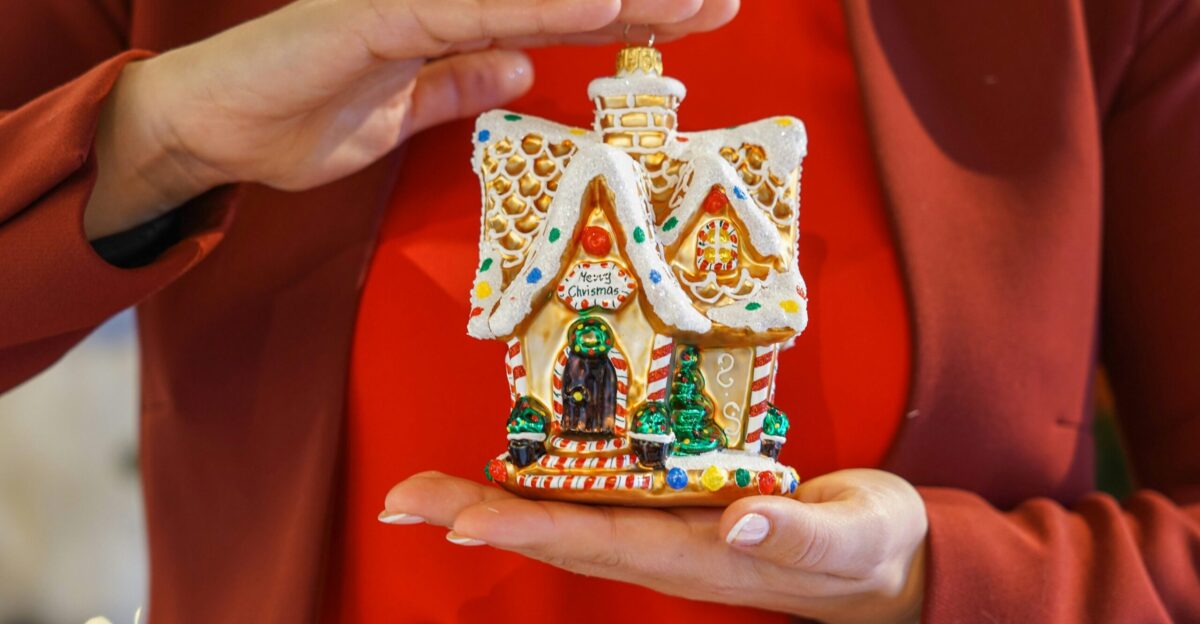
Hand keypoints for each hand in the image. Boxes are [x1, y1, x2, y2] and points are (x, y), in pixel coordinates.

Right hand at [85, 0, 738, 237]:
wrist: (206, 127)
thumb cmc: (291, 119)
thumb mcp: (398, 116)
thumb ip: (459, 84)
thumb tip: (519, 71)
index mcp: (451, 24)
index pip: (559, 15)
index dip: (630, 14)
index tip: (696, 17)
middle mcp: (442, 1)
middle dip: (646, 0)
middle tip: (725, 2)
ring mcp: (412, 2)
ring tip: (694, 1)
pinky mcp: (379, 16)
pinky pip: (473, 10)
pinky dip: (541, 7)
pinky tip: (606, 2)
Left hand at [382, 468, 927, 623]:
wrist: (880, 566)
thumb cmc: (869, 548)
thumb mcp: (851, 538)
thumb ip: (797, 533)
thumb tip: (736, 522)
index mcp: (701, 557)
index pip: (603, 542)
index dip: (531, 532)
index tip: (466, 523)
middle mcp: (666, 549)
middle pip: (558, 535)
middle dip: (477, 518)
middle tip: (401, 502)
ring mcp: (665, 533)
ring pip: (564, 520)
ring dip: (491, 505)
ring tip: (422, 495)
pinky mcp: (673, 512)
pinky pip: (593, 502)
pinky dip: (539, 489)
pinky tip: (506, 475)